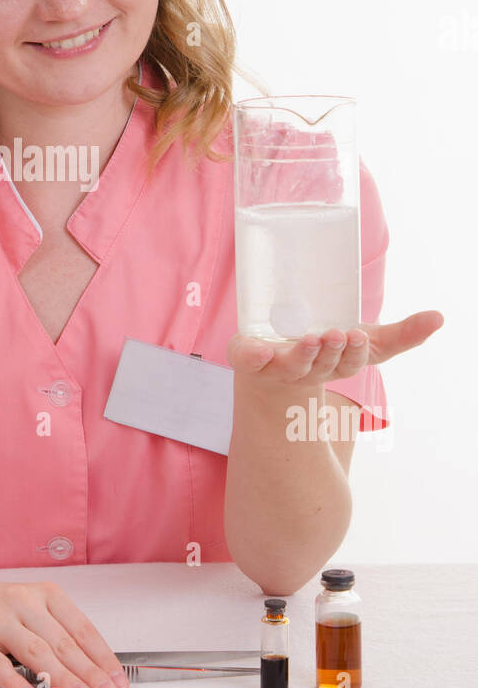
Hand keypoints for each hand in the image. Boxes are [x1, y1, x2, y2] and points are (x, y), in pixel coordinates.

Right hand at [0, 576, 128, 687]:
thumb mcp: (22, 614)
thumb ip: (51, 635)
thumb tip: (88, 671)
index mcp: (41, 594)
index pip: (81, 628)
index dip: (102, 657)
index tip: (117, 680)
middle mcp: (20, 600)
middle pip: (62, 643)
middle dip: (88, 674)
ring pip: (35, 652)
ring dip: (61, 680)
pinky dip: (13, 681)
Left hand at [226, 310, 443, 391]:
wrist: (271, 368)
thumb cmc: (324, 352)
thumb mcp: (366, 343)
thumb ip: (402, 334)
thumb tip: (439, 317)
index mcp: (335, 366)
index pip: (349, 364)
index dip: (354, 353)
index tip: (357, 336)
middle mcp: (307, 370)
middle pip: (322, 365)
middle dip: (330, 352)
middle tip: (336, 334)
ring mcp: (276, 367)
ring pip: (290, 366)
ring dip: (301, 355)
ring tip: (310, 338)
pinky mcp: (248, 359)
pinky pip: (248, 360)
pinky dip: (252, 356)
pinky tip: (259, 350)